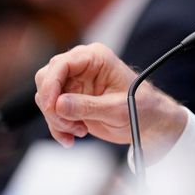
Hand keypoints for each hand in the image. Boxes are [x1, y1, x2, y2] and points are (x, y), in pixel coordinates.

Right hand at [34, 43, 186, 159]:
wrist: (148, 122)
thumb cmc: (142, 109)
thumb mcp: (117, 110)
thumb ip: (88, 106)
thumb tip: (59, 104)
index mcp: (96, 57)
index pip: (61, 64)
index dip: (51, 85)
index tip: (52, 108)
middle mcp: (82, 65)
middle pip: (46, 79)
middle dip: (52, 106)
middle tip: (69, 125)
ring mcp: (74, 81)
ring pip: (45, 97)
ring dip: (57, 119)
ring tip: (79, 131)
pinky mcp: (71, 98)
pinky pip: (51, 111)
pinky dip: (58, 126)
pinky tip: (73, 136)